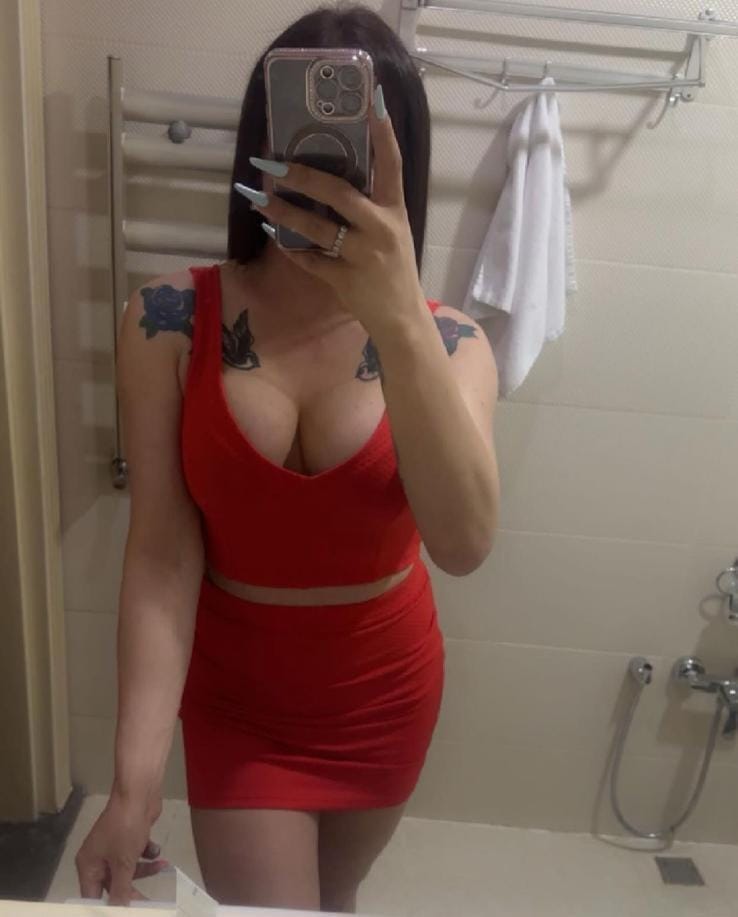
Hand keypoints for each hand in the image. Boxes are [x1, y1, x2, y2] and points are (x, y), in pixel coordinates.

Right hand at [76, 792, 167, 905]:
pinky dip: (146, 854)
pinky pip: (136, 854)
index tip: (126, 911)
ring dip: (145, 870)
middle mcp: (97, 857)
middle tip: (148, 902)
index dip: (108, 906)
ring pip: (127, 869)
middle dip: (131, 888)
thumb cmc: (126, 828)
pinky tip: (156, 850)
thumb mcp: (123, 864)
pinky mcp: (128, 837)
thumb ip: (120, 891)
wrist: (139, 793)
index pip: (93, 896)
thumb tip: (117, 909)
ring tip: (162, 866)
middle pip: (112, 884)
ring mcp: (113, 846)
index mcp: (88, 865)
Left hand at [242, 85, 426, 335]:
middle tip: (273, 164)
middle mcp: (381, 229)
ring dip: (283, 212)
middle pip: (339, 193)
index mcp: (395, 212)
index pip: (391, 165)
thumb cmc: (394, 271)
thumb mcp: (392, 232)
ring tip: (260, 198)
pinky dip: (290, 248)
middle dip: (303, 177)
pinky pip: (310, 260)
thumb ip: (369, 207)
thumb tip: (330, 179)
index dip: (383, 132)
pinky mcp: (345, 280)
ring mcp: (362, 256)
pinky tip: (273, 234)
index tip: (372, 99)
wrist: (401, 318)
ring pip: (316, 228)